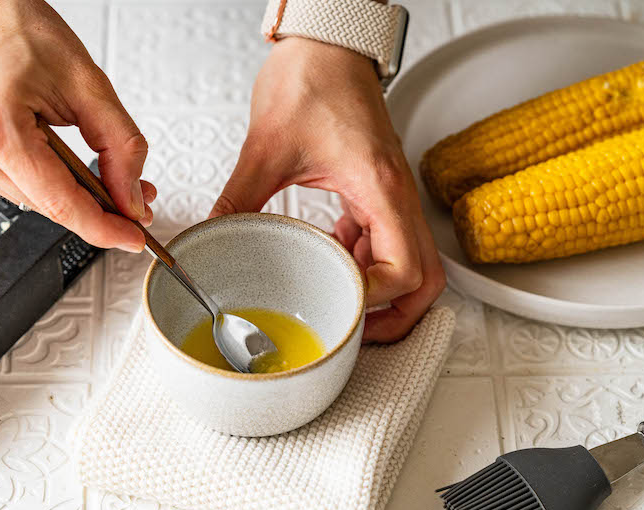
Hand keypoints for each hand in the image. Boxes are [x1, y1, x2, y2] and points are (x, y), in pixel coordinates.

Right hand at [0, 0, 154, 251]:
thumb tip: (131, 198)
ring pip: (36, 201)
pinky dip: (53, 183)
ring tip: (110, 176)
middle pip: (50, 207)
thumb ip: (120, 146)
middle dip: (99, 210)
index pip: (60, 202)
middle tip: (138, 199)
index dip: (104, 228)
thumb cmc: (17, 27)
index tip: (135, 240)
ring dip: (77, 197)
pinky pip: (20, 186)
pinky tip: (73, 167)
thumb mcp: (88, 83)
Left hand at [210, 37, 444, 341]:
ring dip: (380, 289)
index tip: (336, 305)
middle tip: (357, 331)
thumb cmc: (316, 77)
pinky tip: (329, 256)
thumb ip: (240, 197)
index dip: (373, 299)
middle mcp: (395, 195)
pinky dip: (363, 259)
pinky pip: (384, 237)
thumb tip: (217, 235)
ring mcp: (390, 193)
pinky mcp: (376, 187)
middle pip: (426, 277)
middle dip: (397, 313)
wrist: (329, 43)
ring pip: (409, 260)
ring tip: (339, 301)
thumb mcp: (268, 146)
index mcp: (380, 188)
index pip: (403, 269)